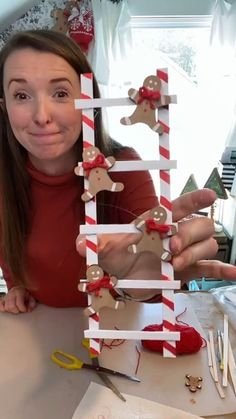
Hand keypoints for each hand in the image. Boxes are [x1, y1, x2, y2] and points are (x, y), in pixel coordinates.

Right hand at [0, 286, 36, 313]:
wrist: (19, 289)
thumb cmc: (25, 294)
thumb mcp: (31, 297)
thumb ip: (32, 303)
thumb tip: (29, 310)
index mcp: (19, 292)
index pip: (19, 304)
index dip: (23, 309)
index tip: (25, 309)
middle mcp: (11, 294)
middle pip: (11, 307)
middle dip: (17, 310)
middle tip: (20, 309)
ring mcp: (6, 296)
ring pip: (6, 308)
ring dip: (11, 310)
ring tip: (16, 308)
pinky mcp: (2, 299)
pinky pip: (1, 306)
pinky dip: (4, 309)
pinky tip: (9, 308)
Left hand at [76, 189, 235, 296]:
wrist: (124, 277)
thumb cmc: (119, 256)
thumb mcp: (107, 250)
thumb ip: (97, 244)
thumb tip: (78, 244)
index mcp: (160, 222)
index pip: (181, 206)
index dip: (195, 199)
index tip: (210, 195)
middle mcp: (177, 232)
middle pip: (199, 225)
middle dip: (188, 235)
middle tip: (170, 248)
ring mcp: (186, 250)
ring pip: (208, 244)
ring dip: (195, 252)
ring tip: (176, 264)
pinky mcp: (189, 269)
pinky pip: (211, 267)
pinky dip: (222, 269)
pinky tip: (233, 274)